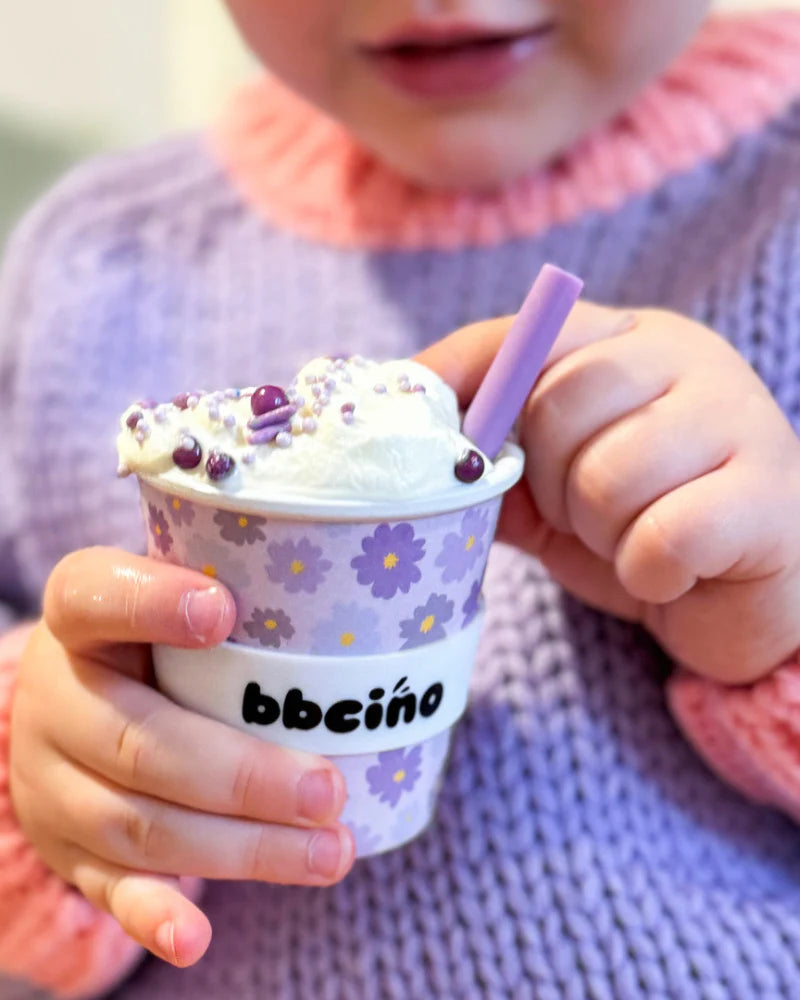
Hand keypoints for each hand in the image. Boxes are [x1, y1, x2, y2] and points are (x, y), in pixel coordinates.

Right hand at [9, 548, 353, 967]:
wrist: (72, 707)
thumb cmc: (153, 640)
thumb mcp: (170, 594)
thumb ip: (230, 584)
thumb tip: (344, 591)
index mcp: (79, 616)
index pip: (97, 597)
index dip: (153, 604)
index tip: (223, 610)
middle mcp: (55, 700)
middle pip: (140, 743)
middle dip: (243, 776)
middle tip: (328, 791)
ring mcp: (56, 783)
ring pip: (141, 826)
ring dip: (242, 848)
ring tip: (330, 852)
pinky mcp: (71, 850)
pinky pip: (110, 889)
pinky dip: (156, 916)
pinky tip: (197, 937)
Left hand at [419, 303, 799, 683]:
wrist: (740, 600)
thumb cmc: (639, 532)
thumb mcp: (551, 490)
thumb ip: (493, 457)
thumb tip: (407, 436)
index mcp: (630, 342)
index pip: (530, 336)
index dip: (468, 383)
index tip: (435, 432)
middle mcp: (689, 360)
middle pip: (559, 404)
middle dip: (549, 484)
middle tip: (584, 516)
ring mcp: (739, 420)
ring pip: (608, 476)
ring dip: (602, 535)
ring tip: (633, 541)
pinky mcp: (768, 497)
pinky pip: (663, 536)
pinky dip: (648, 573)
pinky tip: (672, 574)